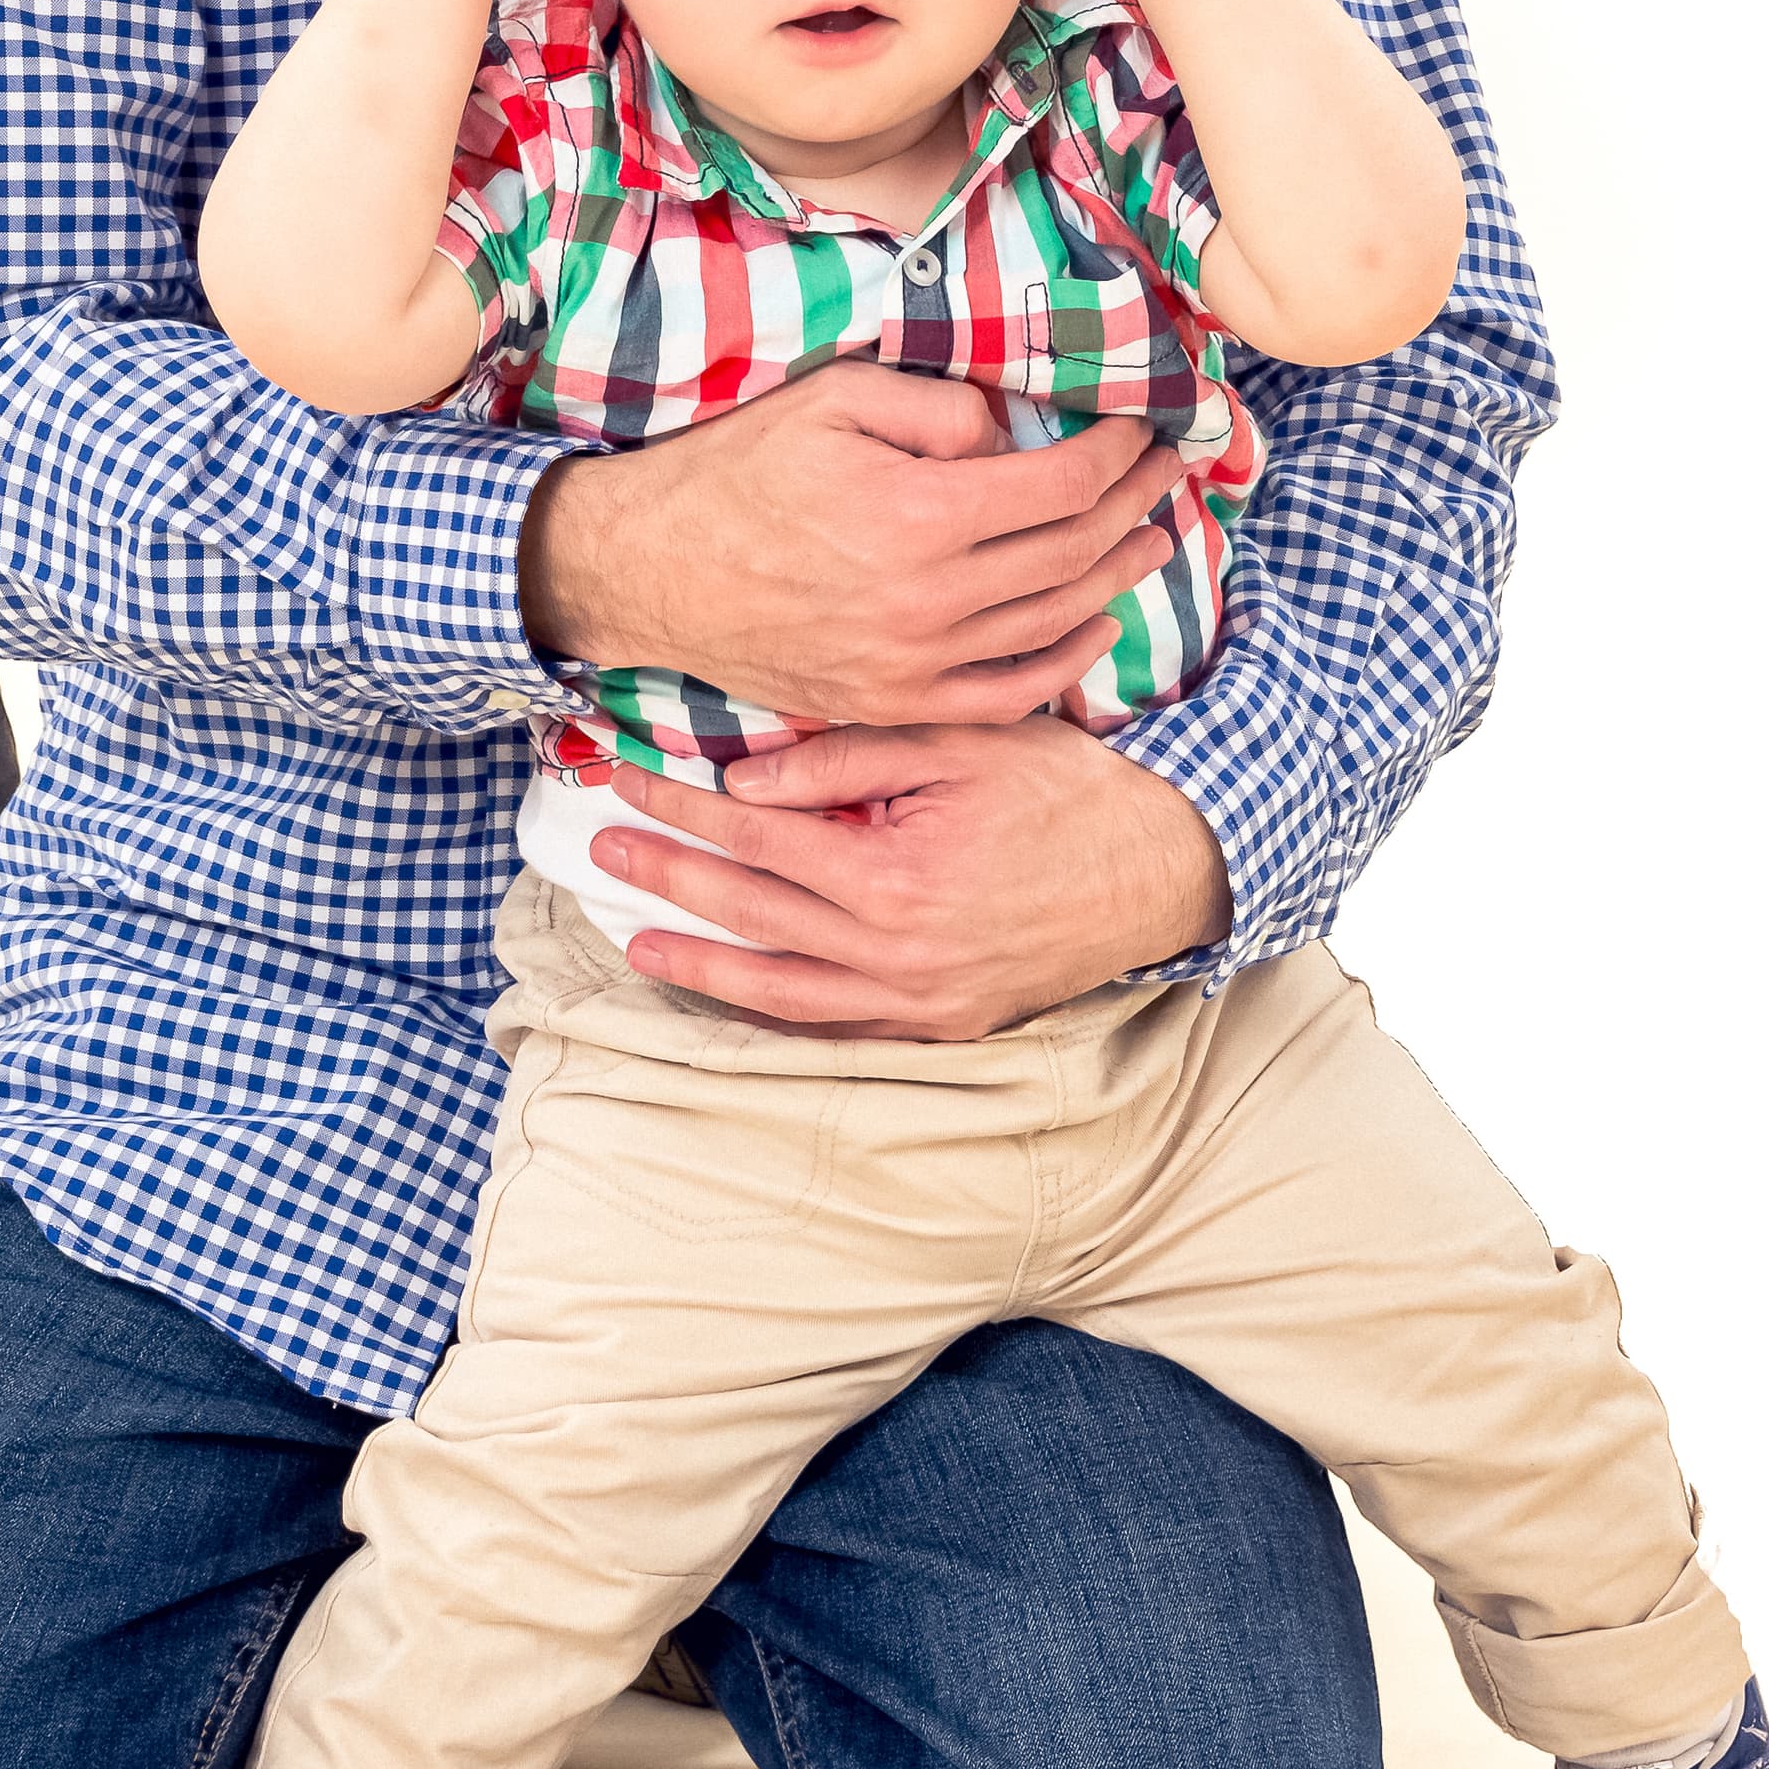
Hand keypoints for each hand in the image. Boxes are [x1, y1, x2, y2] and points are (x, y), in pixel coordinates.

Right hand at [519, 359, 1192, 722]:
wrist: (647, 569)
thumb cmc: (734, 472)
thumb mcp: (834, 400)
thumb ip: (940, 410)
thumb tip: (1012, 435)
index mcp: (920, 513)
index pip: (1062, 485)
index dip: (1117, 453)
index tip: (1141, 429)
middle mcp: (928, 598)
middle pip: (1070, 553)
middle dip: (1133, 507)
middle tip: (1168, 474)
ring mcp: (911, 662)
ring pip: (1051, 623)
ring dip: (1114, 579)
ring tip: (1151, 541)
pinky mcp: (890, 701)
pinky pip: (1005, 695)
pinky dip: (1062, 663)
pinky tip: (1093, 628)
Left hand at [587, 720, 1232, 1038]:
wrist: (1165, 868)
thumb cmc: (1067, 790)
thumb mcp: (962, 742)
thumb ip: (851, 756)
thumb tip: (748, 780)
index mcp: (894, 879)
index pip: (756, 840)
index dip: (684, 806)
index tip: (628, 778)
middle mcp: (897, 956)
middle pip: (750, 915)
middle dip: (669, 878)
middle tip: (603, 848)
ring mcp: (919, 1003)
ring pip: (779, 991)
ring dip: (698, 966)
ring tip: (633, 942)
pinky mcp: (942, 1026)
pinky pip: (836, 1026)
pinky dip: (773, 1011)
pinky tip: (731, 992)